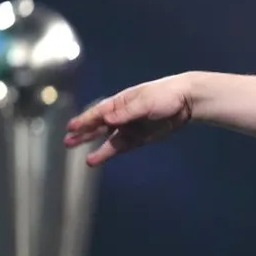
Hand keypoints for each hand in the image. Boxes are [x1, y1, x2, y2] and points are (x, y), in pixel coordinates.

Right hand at [64, 74, 194, 165]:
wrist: (187, 100)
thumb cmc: (164, 95)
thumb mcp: (144, 101)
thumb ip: (126, 112)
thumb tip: (107, 119)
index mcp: (120, 102)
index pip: (98, 112)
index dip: (84, 120)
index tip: (70, 128)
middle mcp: (123, 115)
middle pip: (100, 126)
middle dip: (85, 134)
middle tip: (68, 143)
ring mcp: (131, 127)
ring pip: (111, 139)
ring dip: (99, 148)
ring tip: (88, 160)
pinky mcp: (141, 137)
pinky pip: (124, 145)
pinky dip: (114, 151)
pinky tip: (103, 157)